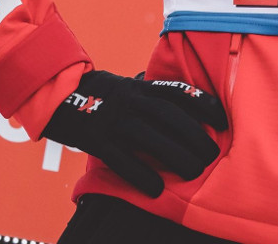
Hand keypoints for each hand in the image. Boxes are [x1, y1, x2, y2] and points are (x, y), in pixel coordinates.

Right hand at [41, 70, 227, 197]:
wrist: (54, 93)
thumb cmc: (98, 94)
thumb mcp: (126, 87)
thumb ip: (150, 96)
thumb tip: (183, 108)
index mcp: (139, 87)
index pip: (177, 92)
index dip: (203, 105)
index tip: (224, 120)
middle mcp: (129, 101)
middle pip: (169, 116)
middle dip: (195, 135)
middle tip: (212, 154)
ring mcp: (111, 119)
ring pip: (149, 137)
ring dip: (175, 155)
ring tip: (194, 172)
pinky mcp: (94, 139)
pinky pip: (120, 159)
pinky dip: (139, 174)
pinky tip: (155, 190)